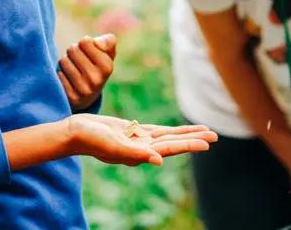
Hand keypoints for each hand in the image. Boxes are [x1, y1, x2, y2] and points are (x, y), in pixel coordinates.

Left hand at [58, 34, 115, 110]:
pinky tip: (68, 81)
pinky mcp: (71, 97)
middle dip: (73, 52)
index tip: (87, 52)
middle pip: (72, 49)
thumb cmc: (96, 67)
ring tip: (73, 70)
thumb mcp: (107, 54)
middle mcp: (96, 79)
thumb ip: (108, 42)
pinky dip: (61, 74)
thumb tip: (97, 42)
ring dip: (66, 63)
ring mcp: (84, 90)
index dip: (83, 44)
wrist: (88, 97)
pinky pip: (59, 74)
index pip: (85, 41)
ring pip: (64, 61)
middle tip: (78, 62)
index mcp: (107, 66)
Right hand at [65, 114, 217, 165]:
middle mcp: (142, 148)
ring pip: (168, 136)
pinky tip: (178, 130)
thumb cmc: (91, 140)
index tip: (208, 142)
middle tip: (215, 136)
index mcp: (140, 153)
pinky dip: (169, 130)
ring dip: (185, 133)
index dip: (190, 144)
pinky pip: (156, 130)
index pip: (171, 148)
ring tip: (204, 130)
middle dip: (194, 138)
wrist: (75, 133)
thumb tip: (159, 161)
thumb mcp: (113, 145)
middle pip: (174, 142)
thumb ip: (136, 153)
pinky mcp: (132, 132)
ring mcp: (138, 140)